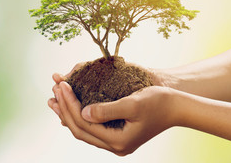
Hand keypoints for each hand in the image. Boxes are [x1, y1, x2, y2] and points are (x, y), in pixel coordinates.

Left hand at [49, 81, 176, 155]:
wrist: (176, 107)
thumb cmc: (158, 102)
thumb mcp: (133, 104)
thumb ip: (107, 110)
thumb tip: (83, 113)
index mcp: (118, 141)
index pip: (84, 123)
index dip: (70, 104)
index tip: (62, 85)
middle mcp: (114, 146)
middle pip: (80, 129)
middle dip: (65, 108)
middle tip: (55, 89)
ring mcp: (115, 142)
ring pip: (84, 129)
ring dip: (68, 113)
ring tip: (55, 99)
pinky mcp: (116, 134)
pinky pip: (91, 127)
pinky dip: (79, 116)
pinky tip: (71, 106)